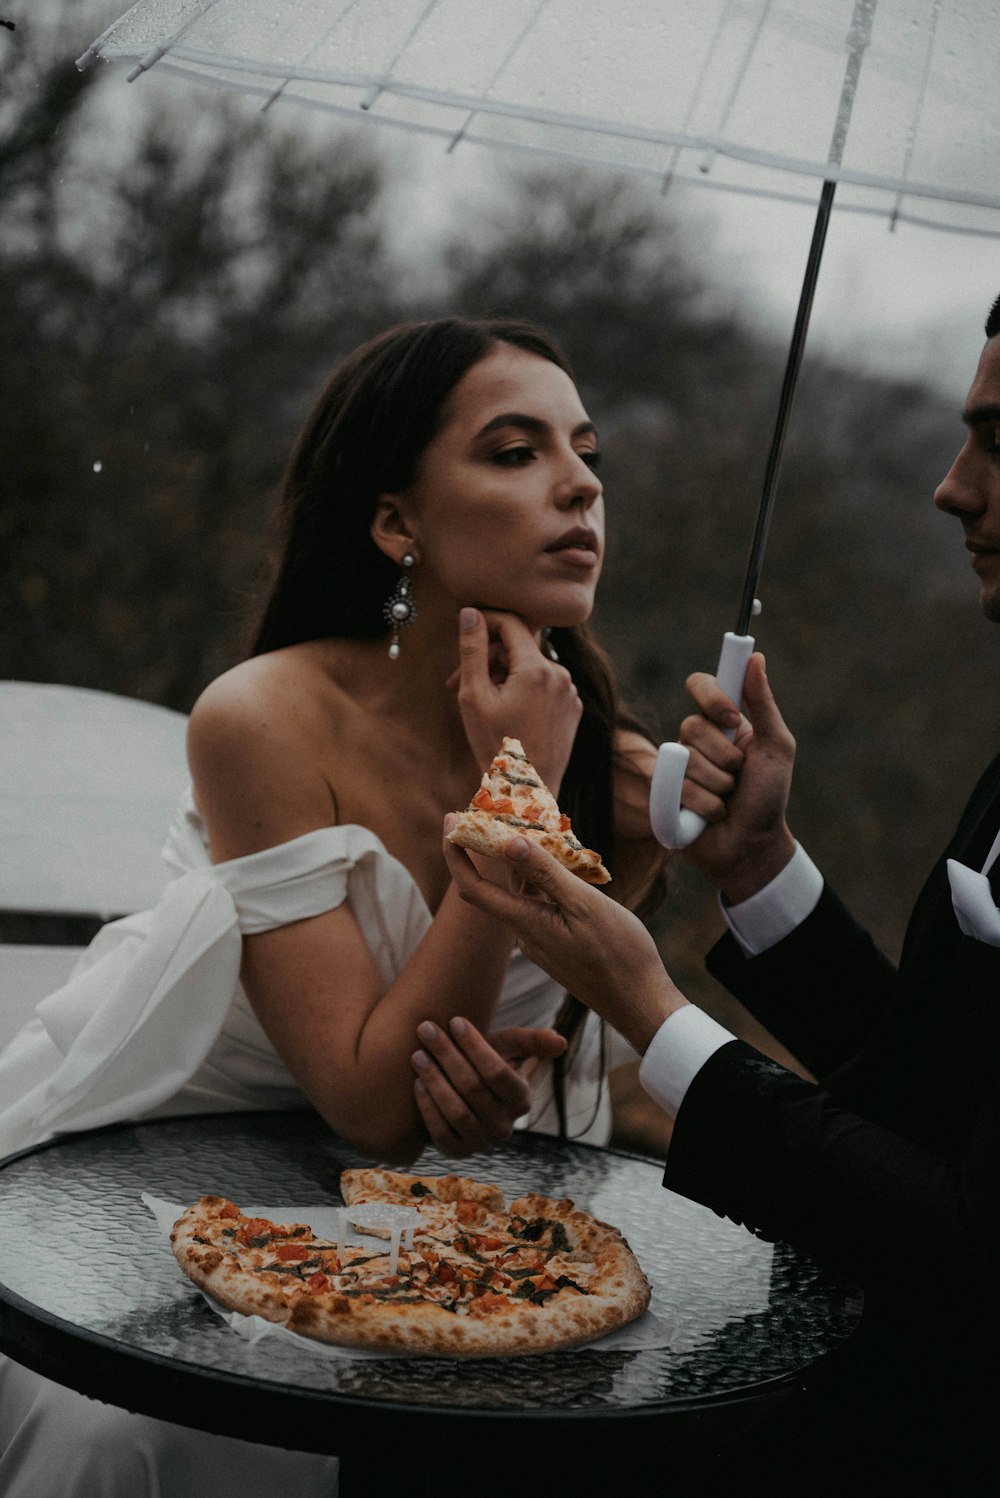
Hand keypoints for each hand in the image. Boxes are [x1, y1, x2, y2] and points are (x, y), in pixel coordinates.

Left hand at [411, 1016, 566, 1155]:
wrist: (461, 1094)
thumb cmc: (484, 1063)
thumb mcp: (509, 1049)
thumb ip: (531, 1041)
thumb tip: (561, 1041)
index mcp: (521, 1099)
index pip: (498, 1072)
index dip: (475, 1046)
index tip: (454, 1020)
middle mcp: (505, 1126)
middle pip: (473, 1089)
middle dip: (447, 1055)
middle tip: (426, 1029)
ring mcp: (481, 1142)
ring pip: (457, 1112)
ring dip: (434, 1080)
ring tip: (417, 1054)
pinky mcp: (458, 1152)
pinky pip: (441, 1133)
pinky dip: (428, 1108)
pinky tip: (416, 1083)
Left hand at [443, 827, 685, 1053]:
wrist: (640, 1003)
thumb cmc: (619, 954)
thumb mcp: (584, 906)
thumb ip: (545, 874)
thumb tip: (506, 842)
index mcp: (525, 924)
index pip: (471, 888)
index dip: (454, 854)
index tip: (449, 820)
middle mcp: (525, 934)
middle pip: (494, 886)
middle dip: (488, 848)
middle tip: (495, 810)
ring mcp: (541, 941)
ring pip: (521, 894)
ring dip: (520, 862)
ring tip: (534, 827)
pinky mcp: (557, 944)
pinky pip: (539, 904)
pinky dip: (541, 879)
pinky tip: (560, 862)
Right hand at [452, 608, 580, 792]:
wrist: (525, 790)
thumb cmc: (495, 745)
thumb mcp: (474, 696)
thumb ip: (472, 650)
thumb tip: (470, 612)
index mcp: (537, 668)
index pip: (510, 623)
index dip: (485, 620)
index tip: (465, 627)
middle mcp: (560, 675)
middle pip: (518, 648)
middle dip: (487, 659)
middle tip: (455, 683)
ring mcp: (569, 693)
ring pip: (530, 668)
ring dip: (503, 677)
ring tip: (482, 703)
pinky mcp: (572, 709)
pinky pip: (544, 686)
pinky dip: (523, 691)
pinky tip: (506, 713)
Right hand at [677, 654, 796, 901]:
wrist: (754, 844)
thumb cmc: (768, 796)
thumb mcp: (776, 746)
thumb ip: (763, 703)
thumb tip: (756, 657)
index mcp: (721, 721)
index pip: (700, 684)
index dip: (711, 697)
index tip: (732, 718)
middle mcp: (695, 739)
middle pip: (693, 726)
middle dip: (726, 757)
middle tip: (739, 776)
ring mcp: (677, 766)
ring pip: (688, 761)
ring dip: (719, 786)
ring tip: (728, 800)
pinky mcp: (664, 793)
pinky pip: (677, 788)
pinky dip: (706, 805)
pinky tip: (714, 815)